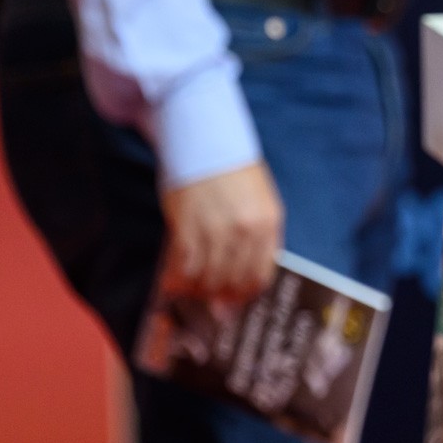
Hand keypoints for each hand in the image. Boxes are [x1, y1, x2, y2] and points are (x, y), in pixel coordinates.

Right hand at [159, 160, 283, 302]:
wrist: (207, 143)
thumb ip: (257, 237)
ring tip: (191, 288)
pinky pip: (183, 268)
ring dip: (197, 289)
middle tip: (208, 299)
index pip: (261, 275)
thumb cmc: (235, 173)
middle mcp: (245, 230)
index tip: (234, 299)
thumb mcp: (260, 201)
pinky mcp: (188, 228)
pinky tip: (175, 279)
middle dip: (219, 297)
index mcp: (268, 223)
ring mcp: (216, 231)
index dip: (245, 294)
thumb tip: (243, 277)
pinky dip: (178, 279)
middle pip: (232, 282)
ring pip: (207, 279)